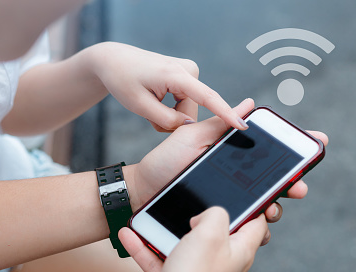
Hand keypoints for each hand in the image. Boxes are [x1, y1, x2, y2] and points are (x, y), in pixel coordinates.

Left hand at [89, 42, 248, 131]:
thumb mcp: (140, 106)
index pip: (207, 98)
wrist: (114, 60)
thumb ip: (167, 120)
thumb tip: (189, 126)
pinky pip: (184, 102)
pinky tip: (156, 100)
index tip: (242, 126)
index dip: (226, 114)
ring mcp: (188, 72)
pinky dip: (170, 108)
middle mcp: (188, 70)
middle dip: (172, 121)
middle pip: (191, 112)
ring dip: (169, 116)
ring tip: (150, 106)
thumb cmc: (123, 80)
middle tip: (150, 116)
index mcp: (177, 75)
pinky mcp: (186, 75)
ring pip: (188, 109)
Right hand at [119, 207, 268, 271]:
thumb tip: (208, 214)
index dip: (253, 205)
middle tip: (191, 200)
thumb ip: (216, 214)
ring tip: (153, 215)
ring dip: (167, 230)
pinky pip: (163, 259)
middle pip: (219, 232)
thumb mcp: (209, 234)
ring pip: (186, 245)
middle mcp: (223, 263)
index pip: (256, 223)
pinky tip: (130, 234)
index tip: (241, 191)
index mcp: (239, 251)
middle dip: (203, 215)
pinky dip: (148, 248)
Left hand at [126, 100, 328, 244]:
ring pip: (262, 207)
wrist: (142, 190)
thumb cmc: (165, 161)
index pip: (269, 156)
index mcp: (232, 159)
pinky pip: (243, 228)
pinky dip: (255, 230)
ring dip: (275, 208)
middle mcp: (234, 181)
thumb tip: (250, 103)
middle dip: (292, 184)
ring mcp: (227, 201)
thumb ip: (219, 125)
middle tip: (299, 186)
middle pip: (273, 184)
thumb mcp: (191, 138)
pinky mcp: (218, 221)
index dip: (294, 153)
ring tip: (273, 208)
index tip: (317, 144)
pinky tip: (258, 227)